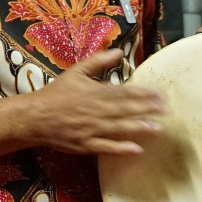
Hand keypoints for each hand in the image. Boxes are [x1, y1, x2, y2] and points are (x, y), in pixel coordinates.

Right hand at [23, 49, 165, 155]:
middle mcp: (96, 110)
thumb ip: (98, 61)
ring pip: (119, 128)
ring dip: (139, 128)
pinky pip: (107, 147)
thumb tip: (118, 51)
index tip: (160, 93)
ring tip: (158, 128)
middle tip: (165, 110)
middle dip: (147, 109)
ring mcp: (91, 129)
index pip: (124, 92)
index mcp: (95, 92)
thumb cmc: (56, 93)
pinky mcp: (86, 144)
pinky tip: (137, 149)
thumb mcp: (76, 71)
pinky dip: (122, 148)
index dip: (143, 93)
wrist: (35, 117)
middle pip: (126, 109)